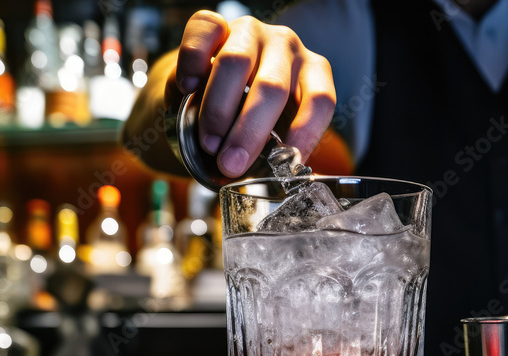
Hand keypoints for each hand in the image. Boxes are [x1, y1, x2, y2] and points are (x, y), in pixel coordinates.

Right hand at [169, 11, 336, 176]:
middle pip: (272, 87)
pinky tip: (188, 87)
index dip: (304, 133)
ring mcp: (252, 30)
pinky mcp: (217, 23)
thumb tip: (279, 179)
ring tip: (209, 143)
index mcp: (313, 73)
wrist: (211, 87)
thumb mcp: (273, 131)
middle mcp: (287, 47)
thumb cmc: (248, 114)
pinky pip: (204, 32)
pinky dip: (192, 63)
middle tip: (231, 164)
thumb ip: (276, 149)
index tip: (284, 165)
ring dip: (218, 110)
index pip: (319, 101)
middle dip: (249, 132)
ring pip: (235, 63)